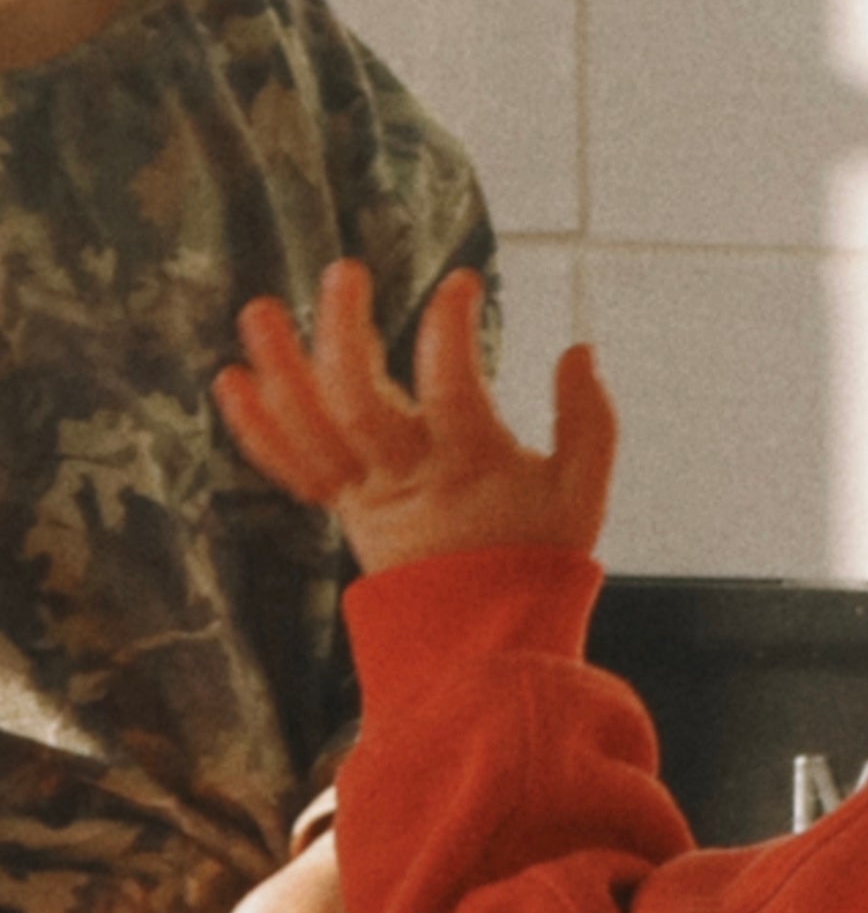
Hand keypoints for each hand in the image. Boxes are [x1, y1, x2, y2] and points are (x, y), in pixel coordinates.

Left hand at [213, 261, 616, 573]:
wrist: (490, 640)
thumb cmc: (538, 557)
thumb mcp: (583, 494)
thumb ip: (589, 422)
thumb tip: (578, 350)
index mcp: (471, 469)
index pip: (453, 387)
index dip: (452, 327)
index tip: (462, 281)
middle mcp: (409, 480)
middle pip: (360, 403)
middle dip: (343, 331)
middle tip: (344, 272)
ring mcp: (368, 496)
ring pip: (312, 431)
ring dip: (280, 369)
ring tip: (259, 309)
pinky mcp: (346, 509)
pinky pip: (293, 470)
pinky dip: (259, 429)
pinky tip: (234, 379)